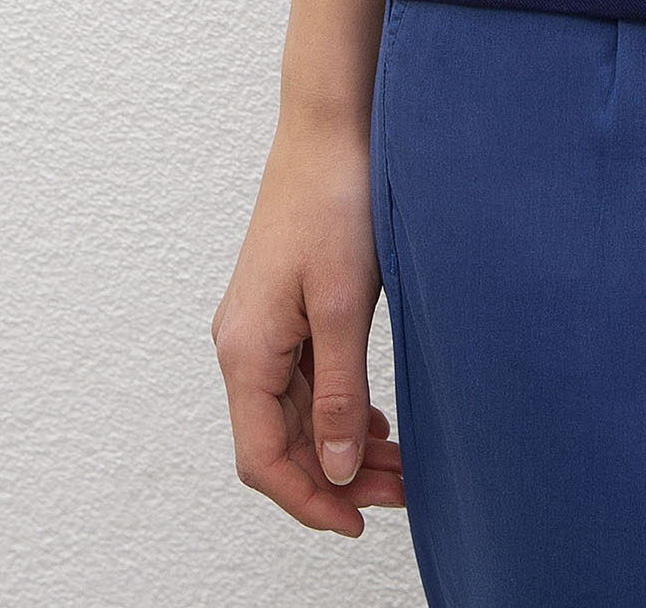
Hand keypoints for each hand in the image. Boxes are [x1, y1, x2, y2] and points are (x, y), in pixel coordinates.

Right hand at [211, 106, 404, 535]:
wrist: (333, 123)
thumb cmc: (334, 198)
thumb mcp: (342, 303)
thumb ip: (338, 391)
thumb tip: (336, 468)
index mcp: (246, 350)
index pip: (263, 458)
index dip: (309, 500)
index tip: (358, 522)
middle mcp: (245, 344)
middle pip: (281, 441)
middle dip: (336, 477)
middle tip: (400, 492)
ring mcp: (264, 324)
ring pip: (296, 413)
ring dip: (342, 445)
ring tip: (398, 464)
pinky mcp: (288, 304)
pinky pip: (305, 379)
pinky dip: (338, 408)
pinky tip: (375, 419)